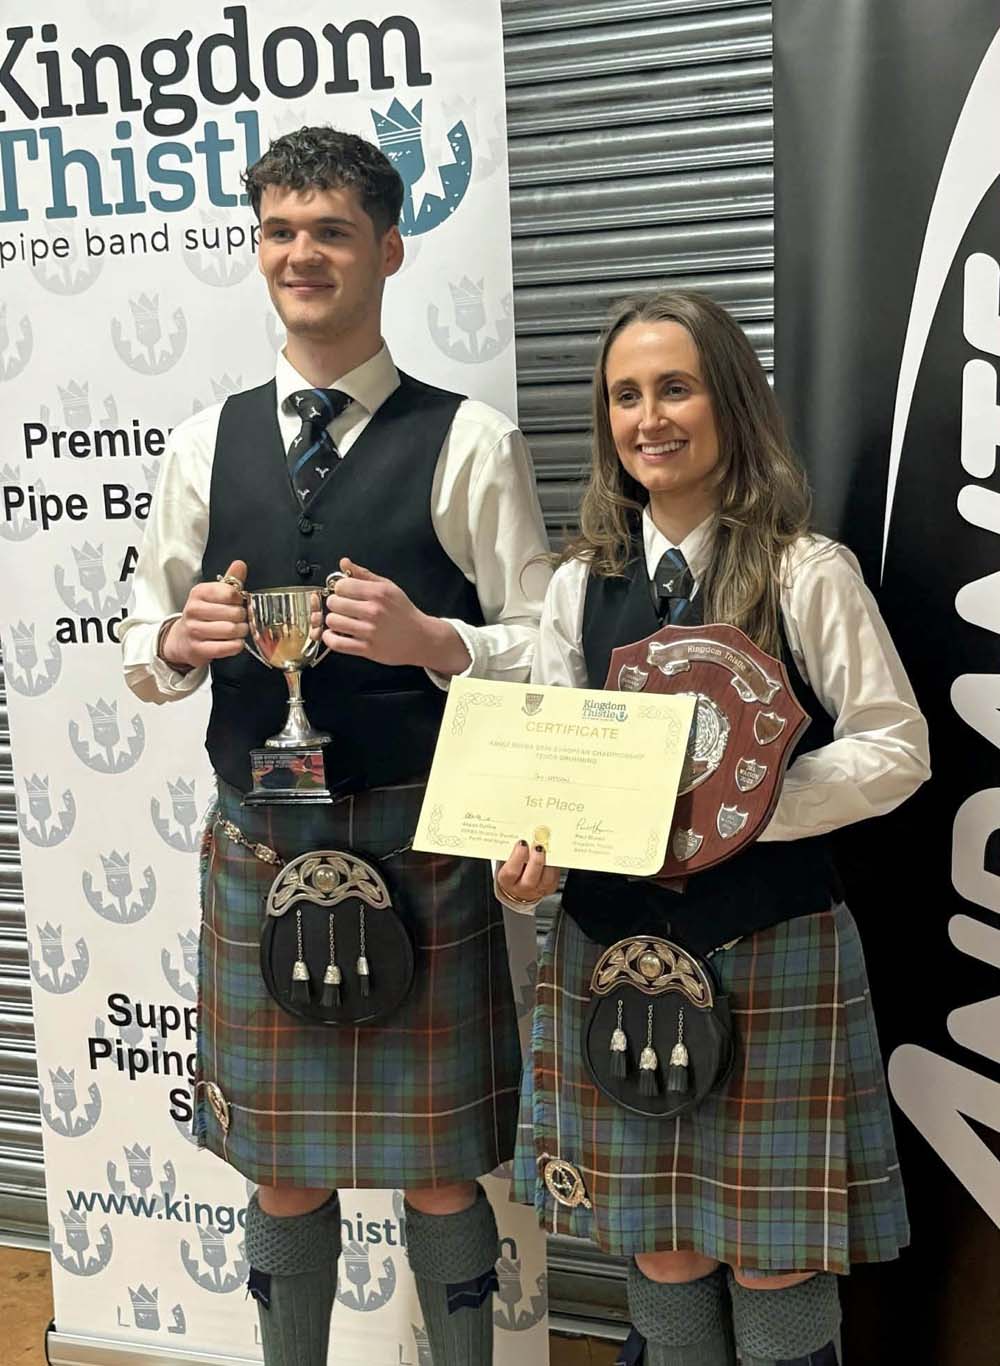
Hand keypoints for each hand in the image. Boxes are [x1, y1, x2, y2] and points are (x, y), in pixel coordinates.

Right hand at [159, 559, 247, 668]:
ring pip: (231, 630)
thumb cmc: (203, 615)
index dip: (240, 599)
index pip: (230, 593)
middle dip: (243, 617)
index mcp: (199, 593)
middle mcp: (193, 610)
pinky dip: (236, 645)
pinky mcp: (198, 649)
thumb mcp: (214, 594)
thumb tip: (240, 564)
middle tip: (240, 619)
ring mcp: (194, 630)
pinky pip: (227, 647)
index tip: (237, 603)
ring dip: (241, 632)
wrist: (182, 639)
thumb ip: (230, 580)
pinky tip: (234, 641)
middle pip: (234, 613)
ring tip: (238, 630)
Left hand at [320, 558, 469, 672]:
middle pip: (334, 603)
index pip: (341, 586)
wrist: (420, 638)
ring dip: (334, 621)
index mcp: (378, 593)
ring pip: (333, 622)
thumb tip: (344, 563)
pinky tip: (335, 635)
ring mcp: (370, 631)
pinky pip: (337, 643)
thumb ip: (364, 574)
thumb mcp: (388, 587)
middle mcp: (373, 611)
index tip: (344, 592)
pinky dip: (330, 639)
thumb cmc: (404, 613)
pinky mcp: (367, 649)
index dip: (339, 588)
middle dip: (335, 604)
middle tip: (342, 607)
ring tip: (341, 621)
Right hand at [496, 840, 560, 906]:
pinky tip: (552, 854)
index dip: (518, 856)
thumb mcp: (508, 860)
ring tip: (547, 848)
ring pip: (546, 880)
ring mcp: (537, 890)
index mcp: (507, 880)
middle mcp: (522, 888)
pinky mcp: (550, 887)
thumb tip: (524, 836)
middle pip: (530, 879)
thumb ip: (513, 851)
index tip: (522, 842)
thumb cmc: (513, 869)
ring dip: (548, 862)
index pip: (511, 872)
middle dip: (536, 860)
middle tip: (538, 846)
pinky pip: (555, 877)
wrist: (520, 886)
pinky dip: (555, 865)